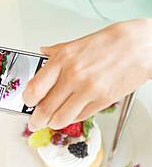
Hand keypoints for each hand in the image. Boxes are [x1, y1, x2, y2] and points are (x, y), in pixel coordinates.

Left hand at [23, 19, 151, 130]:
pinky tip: (70, 114)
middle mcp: (73, 76)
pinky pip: (80, 117)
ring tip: (51, 121)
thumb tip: (41, 53)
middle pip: (45, 109)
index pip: (35, 88)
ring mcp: (88, 91)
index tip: (27, 102)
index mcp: (63, 60)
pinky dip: (72, 118)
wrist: (138, 46)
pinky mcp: (102, 101)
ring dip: (52, 123)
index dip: (27, 100)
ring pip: (60, 119)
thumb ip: (56, 52)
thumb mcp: (77, 43)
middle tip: (34, 122)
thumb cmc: (109, 43)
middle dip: (36, 120)